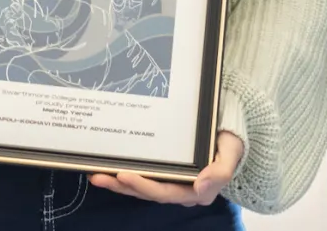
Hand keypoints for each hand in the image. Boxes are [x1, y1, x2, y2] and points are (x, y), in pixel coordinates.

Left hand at [89, 132, 242, 204]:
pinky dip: (123, 175)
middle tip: (100, 175)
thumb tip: (202, 184)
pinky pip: (142, 177)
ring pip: (141, 187)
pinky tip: (106, 169)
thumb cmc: (230, 142)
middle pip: (147, 191)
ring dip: (118, 183)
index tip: (125, 175)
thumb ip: (220, 171)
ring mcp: (171, 181)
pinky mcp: (164, 172)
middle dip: (122, 185)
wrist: (230, 132)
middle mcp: (181, 190)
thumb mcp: (230, 154)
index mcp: (196, 190)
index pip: (165, 192)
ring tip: (96, 175)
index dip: (144, 186)